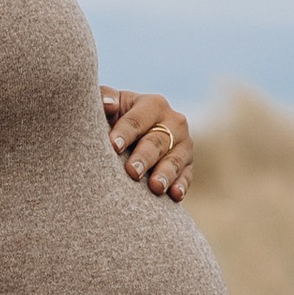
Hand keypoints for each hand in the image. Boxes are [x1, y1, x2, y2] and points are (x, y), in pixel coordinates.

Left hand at [102, 86, 193, 200]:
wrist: (133, 138)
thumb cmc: (117, 118)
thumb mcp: (111, 107)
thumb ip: (105, 98)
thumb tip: (107, 103)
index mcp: (153, 104)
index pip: (137, 120)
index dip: (125, 133)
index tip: (113, 147)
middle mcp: (173, 122)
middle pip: (157, 141)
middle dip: (145, 157)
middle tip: (132, 171)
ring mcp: (183, 144)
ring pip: (175, 160)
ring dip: (165, 174)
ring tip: (155, 187)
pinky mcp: (188, 165)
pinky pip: (187, 176)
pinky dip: (181, 185)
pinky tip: (174, 195)